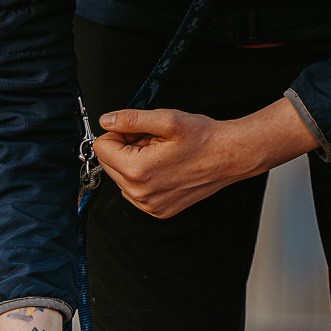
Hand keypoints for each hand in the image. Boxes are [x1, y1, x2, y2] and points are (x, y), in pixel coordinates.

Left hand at [93, 97, 316, 218]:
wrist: (229, 157)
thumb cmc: (204, 138)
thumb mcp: (167, 119)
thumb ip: (130, 119)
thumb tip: (106, 120)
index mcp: (138, 171)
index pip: (101, 147)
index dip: (118, 133)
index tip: (138, 131)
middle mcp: (140, 194)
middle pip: (109, 164)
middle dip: (126, 149)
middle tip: (153, 141)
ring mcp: (149, 206)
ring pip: (121, 178)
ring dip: (135, 163)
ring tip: (161, 154)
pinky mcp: (158, 210)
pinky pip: (136, 192)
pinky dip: (145, 178)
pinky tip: (165, 168)